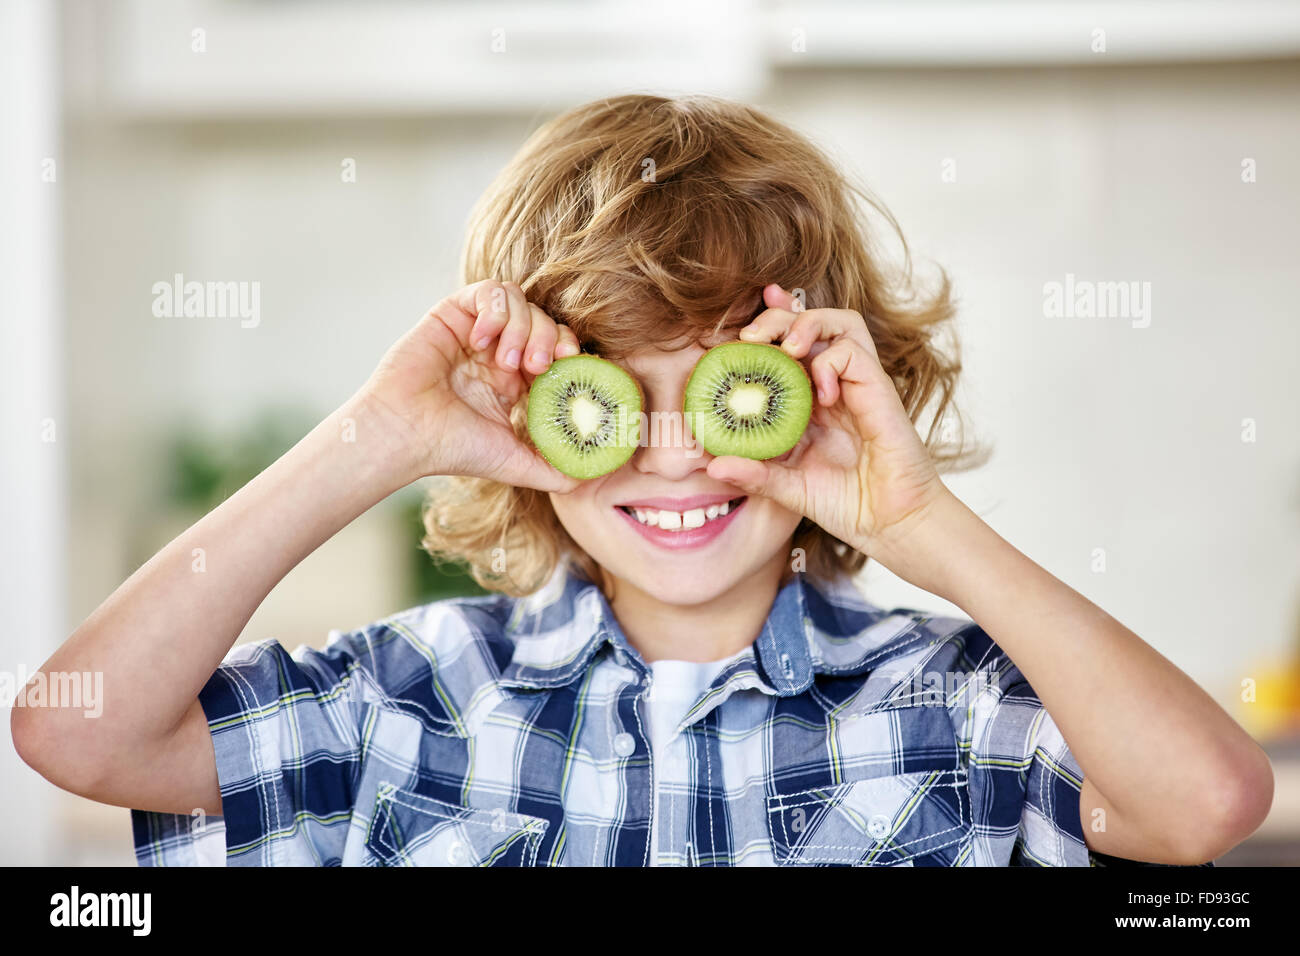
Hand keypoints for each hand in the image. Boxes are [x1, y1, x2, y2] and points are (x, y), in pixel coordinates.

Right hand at [360, 279, 582, 491]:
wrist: (406, 435)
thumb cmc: (453, 449)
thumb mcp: (515, 463)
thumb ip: (554, 469)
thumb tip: (589, 475)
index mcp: (517, 379)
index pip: (558, 347)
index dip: (570, 349)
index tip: (571, 365)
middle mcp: (499, 350)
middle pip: (544, 319)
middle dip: (549, 338)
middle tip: (538, 366)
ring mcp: (477, 330)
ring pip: (520, 301)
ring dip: (522, 326)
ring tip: (504, 359)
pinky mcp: (453, 313)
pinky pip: (489, 290)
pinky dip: (494, 311)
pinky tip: (479, 341)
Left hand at [706, 283, 953, 574]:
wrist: (890, 523)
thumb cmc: (845, 502)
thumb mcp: (787, 486)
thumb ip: (754, 473)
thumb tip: (713, 465)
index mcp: (809, 398)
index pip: (789, 341)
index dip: (768, 320)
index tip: (737, 322)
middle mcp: (833, 383)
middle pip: (809, 322)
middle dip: (777, 317)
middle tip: (749, 337)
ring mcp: (858, 384)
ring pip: (840, 322)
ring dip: (806, 324)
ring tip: (785, 349)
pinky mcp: (879, 389)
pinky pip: (854, 353)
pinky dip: (830, 361)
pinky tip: (819, 393)